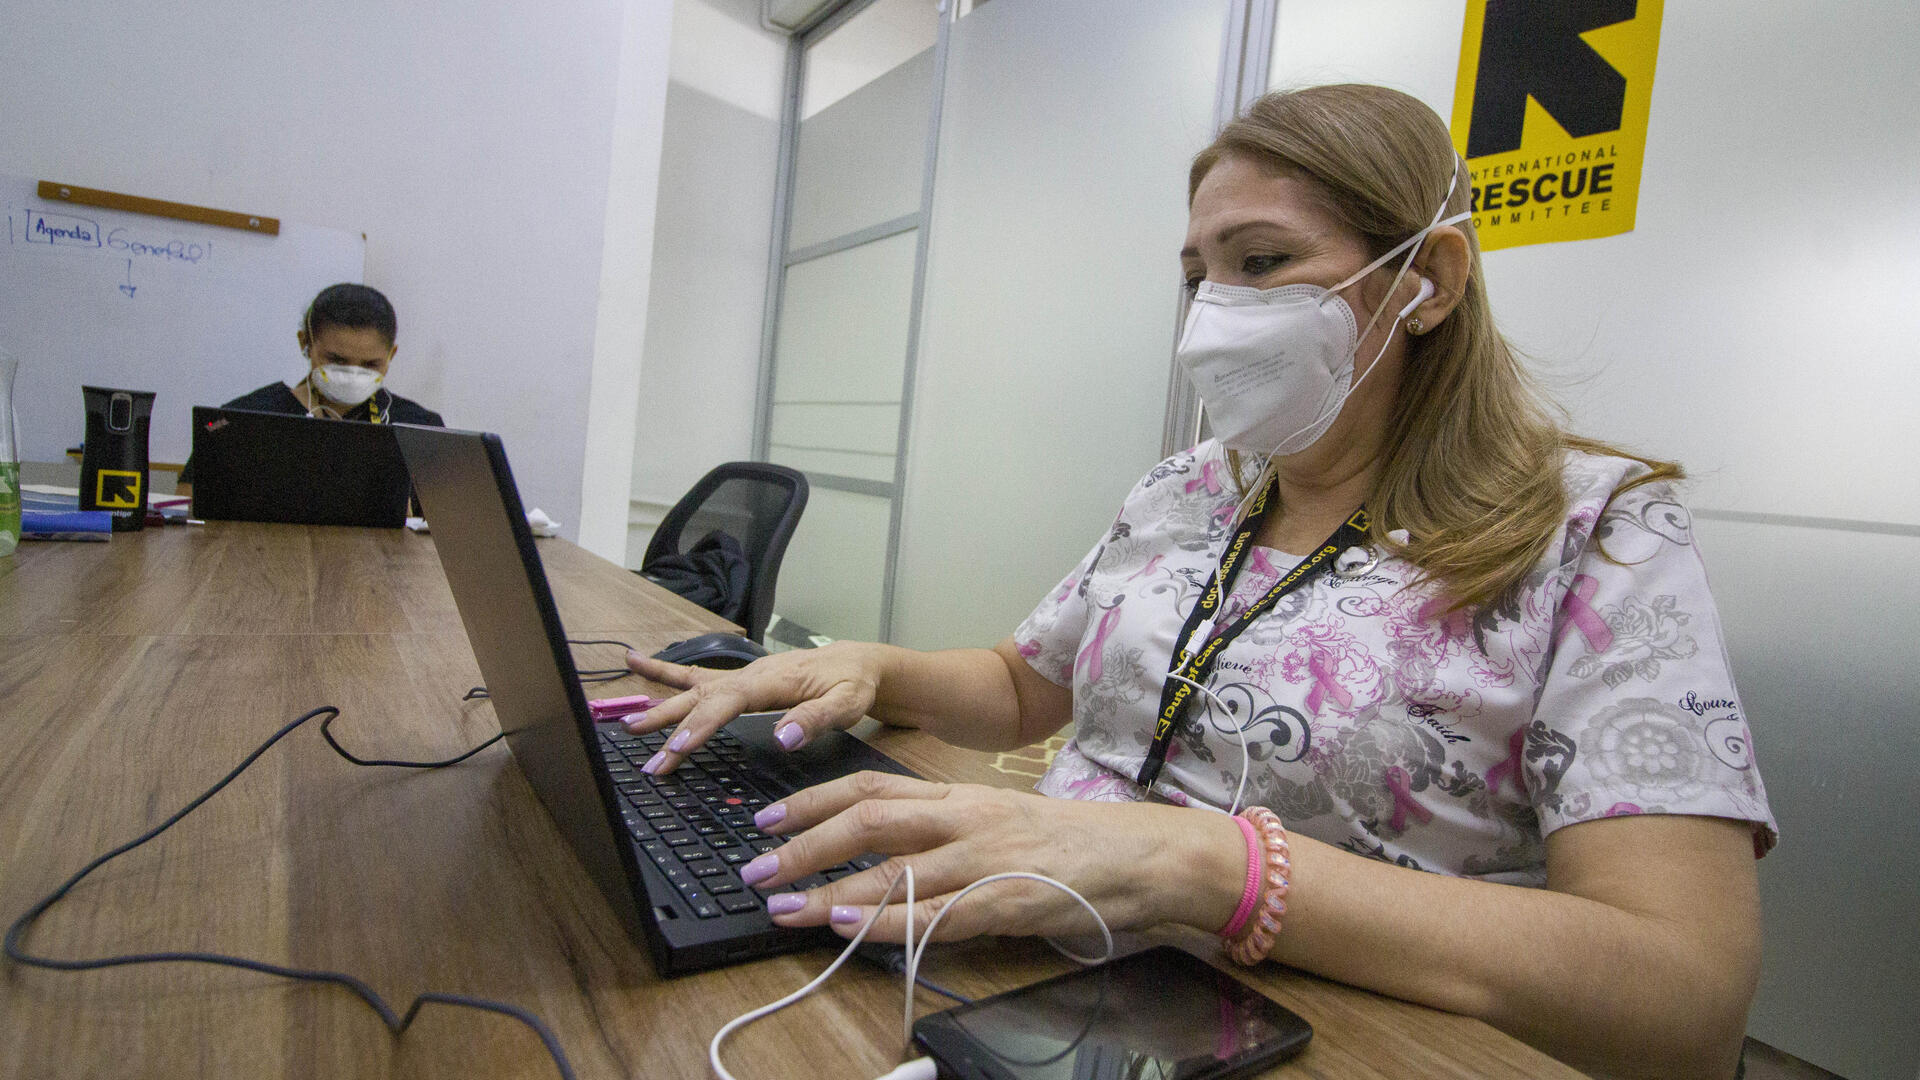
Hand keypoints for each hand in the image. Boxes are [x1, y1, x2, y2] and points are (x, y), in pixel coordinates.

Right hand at [623, 642, 885, 773]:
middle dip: (673, 730)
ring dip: (662, 709)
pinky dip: (665, 671)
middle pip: (703, 700)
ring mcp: (741, 676)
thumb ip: (816, 719)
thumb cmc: (852, 684)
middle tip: (650, 761)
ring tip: (630, 725)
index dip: (702, 725)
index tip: (678, 748)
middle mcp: (750, 675)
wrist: (857, 662)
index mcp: (773, 681)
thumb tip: (783, 738)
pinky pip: (696, 675)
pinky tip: (636, 663)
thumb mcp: (847, 703)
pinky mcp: (739, 681)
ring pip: (692, 691)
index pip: (729, 702)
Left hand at [737, 771, 1245, 942]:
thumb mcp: (999, 821)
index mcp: (959, 796)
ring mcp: (981, 860)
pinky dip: (886, 922)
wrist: (1143, 856)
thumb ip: (945, 831)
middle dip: (802, 844)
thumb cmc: (1072, 843)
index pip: (870, 786)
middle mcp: (963, 819)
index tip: (767, 817)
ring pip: (889, 869)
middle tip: (754, 866)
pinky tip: (848, 928)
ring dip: (826, 890)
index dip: (812, 800)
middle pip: (865, 820)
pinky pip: (934, 914)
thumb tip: (885, 852)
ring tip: (779, 906)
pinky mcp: (1002, 902)